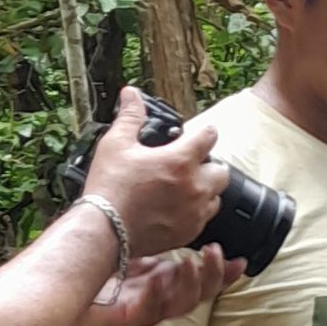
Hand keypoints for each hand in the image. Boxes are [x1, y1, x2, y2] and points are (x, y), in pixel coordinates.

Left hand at [69, 244, 244, 325]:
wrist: (59, 290)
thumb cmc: (91, 268)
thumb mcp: (129, 245)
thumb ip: (154, 233)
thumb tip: (176, 209)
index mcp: (163, 281)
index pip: (204, 280)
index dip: (224, 273)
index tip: (240, 262)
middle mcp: (160, 297)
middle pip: (201, 295)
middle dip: (214, 275)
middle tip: (214, 252)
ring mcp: (146, 309)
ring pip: (183, 305)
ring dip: (192, 284)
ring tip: (190, 262)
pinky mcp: (129, 317)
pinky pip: (151, 312)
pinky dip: (157, 295)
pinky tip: (156, 278)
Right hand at [84, 86, 229, 257]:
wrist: (105, 229)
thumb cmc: (109, 187)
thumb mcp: (116, 145)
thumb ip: (130, 117)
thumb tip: (131, 94)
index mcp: (180, 161)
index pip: (209, 137)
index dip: (205, 132)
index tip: (201, 133)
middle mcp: (195, 186)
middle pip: (221, 171)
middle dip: (209, 165)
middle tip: (191, 164)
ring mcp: (195, 211)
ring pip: (216, 196)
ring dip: (206, 189)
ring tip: (185, 186)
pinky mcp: (190, 231)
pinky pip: (204, 218)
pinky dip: (197, 210)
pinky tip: (179, 207)